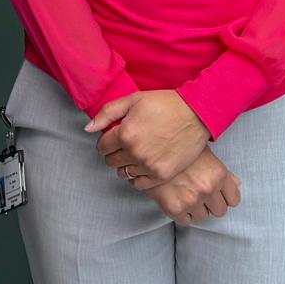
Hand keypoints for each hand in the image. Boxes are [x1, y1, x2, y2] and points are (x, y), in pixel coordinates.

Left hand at [86, 90, 208, 182]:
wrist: (196, 114)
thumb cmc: (165, 104)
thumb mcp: (133, 100)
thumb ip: (107, 113)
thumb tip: (88, 129)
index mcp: (125, 133)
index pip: (102, 146)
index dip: (107, 140)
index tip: (115, 136)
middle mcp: (134, 153)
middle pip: (111, 161)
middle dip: (115, 152)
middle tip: (127, 143)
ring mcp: (148, 166)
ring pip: (124, 173)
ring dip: (126, 164)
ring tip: (137, 152)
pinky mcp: (162, 175)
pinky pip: (139, 184)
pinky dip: (137, 176)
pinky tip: (143, 165)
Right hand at [143, 148, 241, 223]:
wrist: (151, 150)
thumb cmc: (180, 147)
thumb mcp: (205, 152)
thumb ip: (222, 170)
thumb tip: (237, 183)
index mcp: (218, 174)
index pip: (234, 200)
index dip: (226, 197)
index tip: (218, 194)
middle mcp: (208, 189)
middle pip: (220, 211)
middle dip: (212, 204)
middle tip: (201, 195)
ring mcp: (192, 200)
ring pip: (203, 217)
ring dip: (197, 209)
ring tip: (187, 194)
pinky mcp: (175, 209)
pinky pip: (186, 221)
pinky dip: (182, 214)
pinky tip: (177, 199)